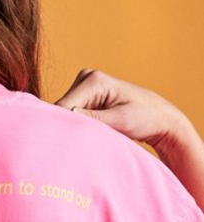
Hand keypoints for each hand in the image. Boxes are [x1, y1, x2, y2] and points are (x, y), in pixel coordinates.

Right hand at [53, 67, 190, 159]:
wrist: (160, 117)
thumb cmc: (147, 118)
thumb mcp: (121, 121)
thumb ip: (92, 119)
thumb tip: (66, 119)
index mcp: (94, 80)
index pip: (63, 106)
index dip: (63, 126)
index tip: (67, 143)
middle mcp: (86, 77)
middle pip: (62, 108)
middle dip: (69, 126)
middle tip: (83, 142)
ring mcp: (84, 86)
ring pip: (65, 112)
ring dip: (74, 126)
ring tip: (93, 136)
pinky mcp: (85, 95)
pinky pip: (72, 113)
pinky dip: (79, 125)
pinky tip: (92, 132)